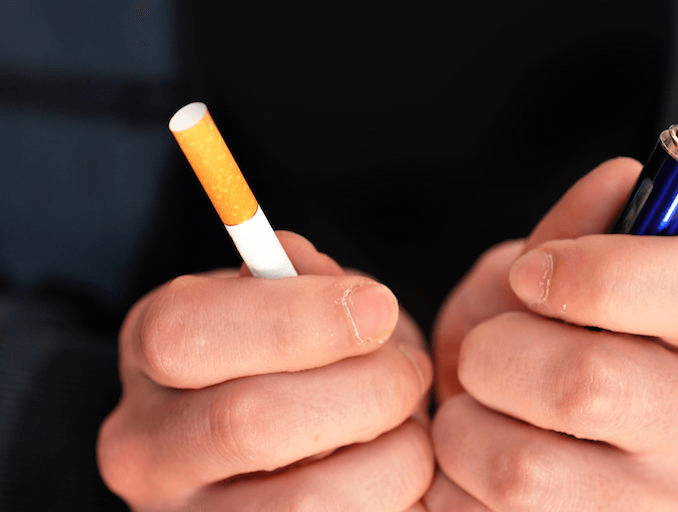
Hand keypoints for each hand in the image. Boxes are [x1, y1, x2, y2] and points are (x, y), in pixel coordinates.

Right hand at [98, 232, 433, 510]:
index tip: (377, 306)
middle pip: (249, 422)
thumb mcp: (293, 298)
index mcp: (150, 353)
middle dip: (364, 386)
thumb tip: (351, 300)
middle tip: (408, 371)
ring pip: (307, 500)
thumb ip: (306, 279)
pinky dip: (397, 494)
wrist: (285, 444)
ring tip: (404, 426)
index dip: (295, 318)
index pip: (185, 334)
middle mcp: (147, 449)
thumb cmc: (297, 355)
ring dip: (393, 451)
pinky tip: (391, 466)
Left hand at [425, 158, 677, 510]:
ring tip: (471, 415)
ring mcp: (660, 502)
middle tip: (483, 356)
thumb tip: (622, 176)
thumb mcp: (533, 284)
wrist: (502, 449)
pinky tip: (474, 467)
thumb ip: (570, 234)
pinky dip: (455, 481)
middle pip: (588, 382)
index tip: (531, 277)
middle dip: (495, 356)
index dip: (600, 272)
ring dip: (463, 426)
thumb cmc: (523, 349)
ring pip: (523, 465)